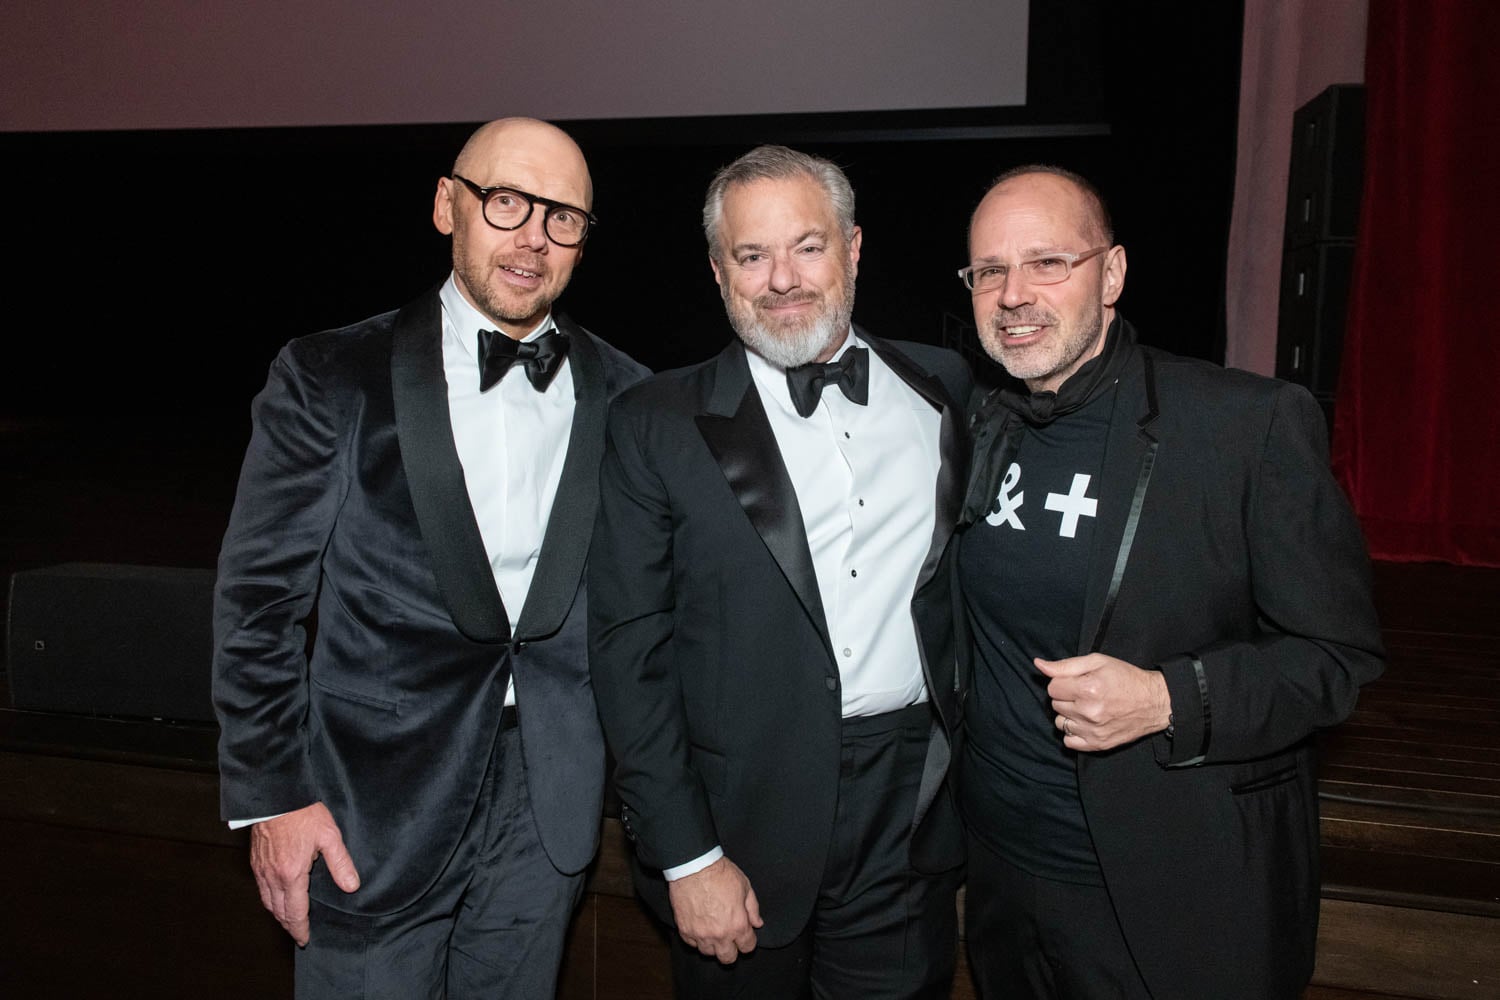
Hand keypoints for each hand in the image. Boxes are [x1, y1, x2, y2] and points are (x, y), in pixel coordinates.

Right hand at [249, 801, 360, 945]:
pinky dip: (268, 900)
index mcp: (292, 875)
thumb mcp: (329, 836)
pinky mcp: (255, 861)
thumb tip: (352, 886)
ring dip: (278, 914)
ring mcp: (261, 870)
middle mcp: (273, 877)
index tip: (305, 938)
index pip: (295, 912)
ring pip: (267, 902)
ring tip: (289, 920)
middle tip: (298, 933)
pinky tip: (276, 898)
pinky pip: (260, 889)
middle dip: (289, 925)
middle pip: (279, 911)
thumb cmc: (303, 813)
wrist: (276, 796)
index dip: (300, 928)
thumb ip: (341, 863)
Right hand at [667, 856, 763, 963]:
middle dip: (732, 950)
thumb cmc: (720, 873)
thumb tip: (757, 923)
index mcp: (737, 925)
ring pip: (708, 953)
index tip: (745, 934)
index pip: (747, 947)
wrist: (693, 866)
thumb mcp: (745, 886)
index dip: (748, 940)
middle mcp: (719, 934)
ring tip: (713, 930)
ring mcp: (700, 934)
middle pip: (728, 958)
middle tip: (730, 938)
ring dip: (713, 945)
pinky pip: (692, 944)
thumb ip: (753, 909)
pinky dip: (696, 938)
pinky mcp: (684, 930)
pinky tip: (700, 926)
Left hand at [1035, 653, 1170, 751]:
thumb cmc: (1126, 678)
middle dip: (1066, 697)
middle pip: (1055, 705)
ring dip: (1069, 715)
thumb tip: (1039, 665)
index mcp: (1087, 688)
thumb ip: (1065, 665)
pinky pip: (1069, 742)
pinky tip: (1086, 723)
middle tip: (1084, 693)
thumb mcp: (1097, 662)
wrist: (1154, 702)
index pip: (1052, 688)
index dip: (1062, 682)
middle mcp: (1089, 712)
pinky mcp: (1098, 744)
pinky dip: (1073, 732)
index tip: (1076, 682)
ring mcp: (1093, 730)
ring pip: (1060, 723)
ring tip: (1086, 708)